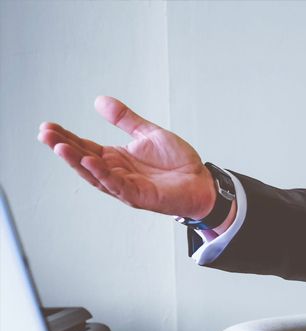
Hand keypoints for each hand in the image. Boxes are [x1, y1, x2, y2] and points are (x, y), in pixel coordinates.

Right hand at [37, 96, 214, 218]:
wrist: (202, 182)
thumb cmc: (178, 163)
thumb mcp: (149, 134)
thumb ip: (125, 119)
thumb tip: (100, 101)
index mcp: (116, 158)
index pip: (85, 146)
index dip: (66, 137)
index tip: (47, 126)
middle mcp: (117, 173)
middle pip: (84, 160)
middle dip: (64, 148)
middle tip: (45, 134)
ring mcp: (126, 186)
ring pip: (95, 174)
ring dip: (77, 161)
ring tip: (59, 147)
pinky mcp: (139, 196)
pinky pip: (117, 185)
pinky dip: (103, 174)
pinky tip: (91, 162)